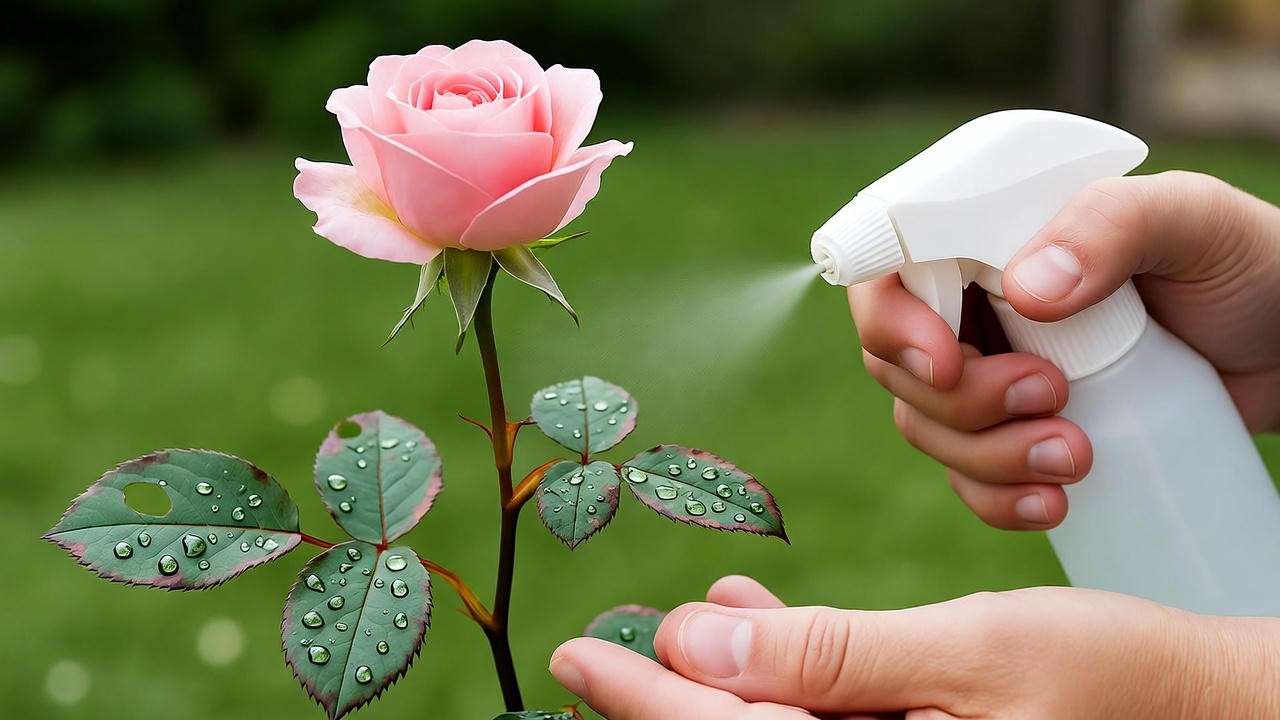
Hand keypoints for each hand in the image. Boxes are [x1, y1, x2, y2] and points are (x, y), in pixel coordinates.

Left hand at [549, 576, 1279, 718]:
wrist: (1208, 708)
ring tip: (680, 625)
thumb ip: (832, 657)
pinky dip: (787, 677)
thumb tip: (699, 644)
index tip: (575, 656)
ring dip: (725, 680)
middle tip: (596, 654)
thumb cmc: (1110, 679)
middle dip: (665, 702)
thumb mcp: (971, 653)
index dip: (639, 701)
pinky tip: (756, 629)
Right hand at [852, 171, 1279, 528]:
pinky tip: (1055, 504)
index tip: (948, 365)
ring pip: (928, 426)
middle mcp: (975, 303)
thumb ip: (1110, 227)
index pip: (890, 269)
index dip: (892, 322)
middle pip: (898, 363)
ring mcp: (994, 373)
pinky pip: (968, 478)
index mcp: (990, 236)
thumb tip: (1024, 289)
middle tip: (1049, 395)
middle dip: (960, 400)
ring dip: (985, 456)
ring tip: (1077, 455)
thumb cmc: (1248, 264)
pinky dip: (996, 501)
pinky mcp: (1019, 434)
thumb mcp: (1193, 221)